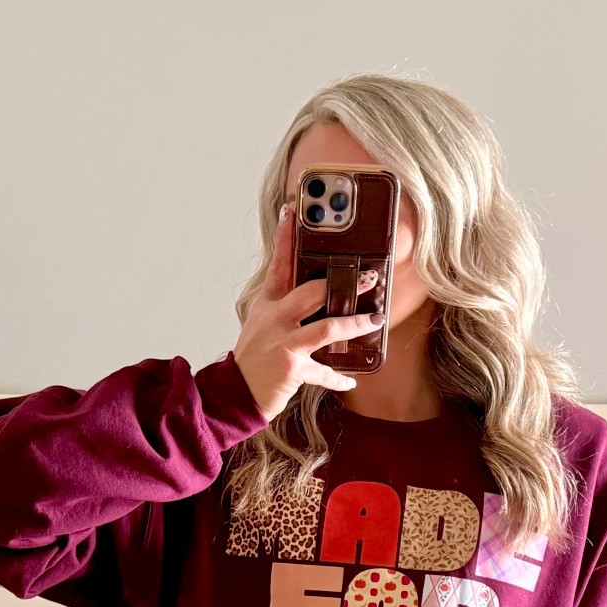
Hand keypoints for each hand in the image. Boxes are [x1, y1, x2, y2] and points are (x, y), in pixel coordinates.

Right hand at [232, 205, 383, 420]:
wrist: (233, 395)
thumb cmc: (252, 362)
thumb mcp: (262, 328)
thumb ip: (285, 311)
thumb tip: (319, 300)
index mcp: (267, 306)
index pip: (278, 265)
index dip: (285, 237)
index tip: (293, 211)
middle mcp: (274, 320)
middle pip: (311, 292)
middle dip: (344, 284)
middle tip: (368, 278)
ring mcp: (283, 343)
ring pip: (325, 327)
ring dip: (354, 324)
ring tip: (373, 319)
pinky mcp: (291, 368)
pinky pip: (322, 372)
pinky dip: (337, 378)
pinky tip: (350, 381)